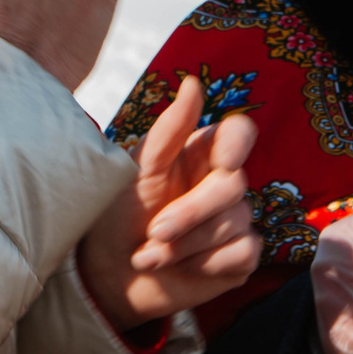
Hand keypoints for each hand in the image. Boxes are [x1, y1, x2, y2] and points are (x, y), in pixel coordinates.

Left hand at [81, 75, 262, 326]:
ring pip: (235, 223)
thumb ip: (168, 129)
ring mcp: (235, 221)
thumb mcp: (138, 169)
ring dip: (186, 244)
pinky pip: (243, 253)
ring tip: (150, 252)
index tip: (220, 160)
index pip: (240, 134)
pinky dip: (205, 264)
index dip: (238, 143)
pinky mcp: (239, 257)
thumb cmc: (119, 211)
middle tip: (155, 230)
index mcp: (200, 153)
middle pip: (233, 185)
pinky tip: (179, 267)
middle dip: (191, 212)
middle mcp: (222, 183)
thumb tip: (194, 82)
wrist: (109, 271)